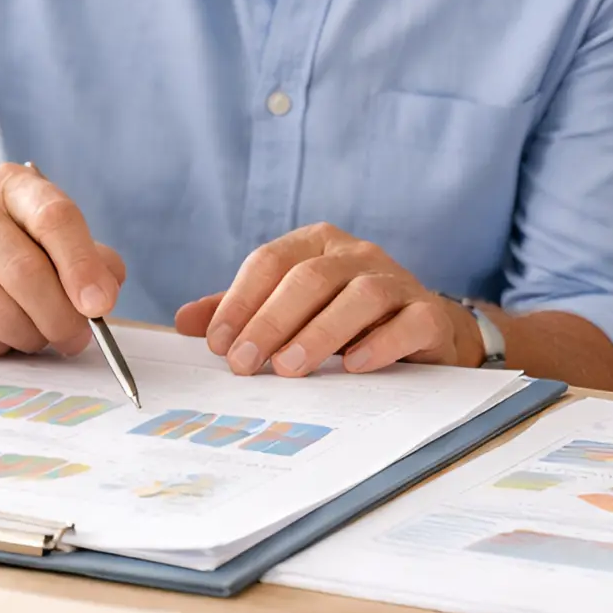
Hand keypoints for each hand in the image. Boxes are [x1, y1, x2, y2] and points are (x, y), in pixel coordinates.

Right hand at [0, 163, 126, 358]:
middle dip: (62, 319)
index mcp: (12, 185)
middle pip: (28, 274)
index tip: (100, 306)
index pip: (54, 218)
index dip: (82, 265)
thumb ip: (88, 258)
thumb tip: (106, 289)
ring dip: (30, 338)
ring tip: (32, 332)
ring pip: (1, 315)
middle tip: (75, 339)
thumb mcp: (45, 236)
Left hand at [172, 223, 477, 376]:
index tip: (218, 343)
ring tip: (289, 368)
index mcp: (317, 245)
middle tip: (244, 363)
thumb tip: (184, 322)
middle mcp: (357, 255)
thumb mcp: (291, 309)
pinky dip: (380, 343)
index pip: (271, 261)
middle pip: (309, 277)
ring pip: (359, 296)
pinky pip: (408, 322)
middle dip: (270, 320)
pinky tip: (353, 366)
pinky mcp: (429, 314)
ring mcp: (397, 281)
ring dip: (319, 333)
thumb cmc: (345, 319)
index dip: (240, 300)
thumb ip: (243, 311)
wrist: (424, 333)